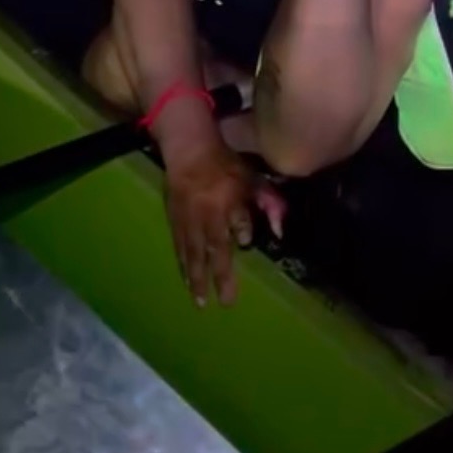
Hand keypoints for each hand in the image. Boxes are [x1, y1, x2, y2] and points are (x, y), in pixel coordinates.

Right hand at [162, 137, 284, 306]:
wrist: (188, 150)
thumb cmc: (225, 164)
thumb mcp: (251, 178)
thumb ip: (268, 202)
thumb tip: (279, 231)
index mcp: (227, 199)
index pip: (237, 219)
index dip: (242, 230)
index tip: (245, 243)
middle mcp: (206, 212)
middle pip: (213, 248)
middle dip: (220, 276)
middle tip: (226, 302)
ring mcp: (187, 218)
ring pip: (192, 253)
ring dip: (197, 278)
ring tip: (200, 301)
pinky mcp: (173, 220)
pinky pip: (179, 246)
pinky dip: (183, 265)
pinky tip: (186, 279)